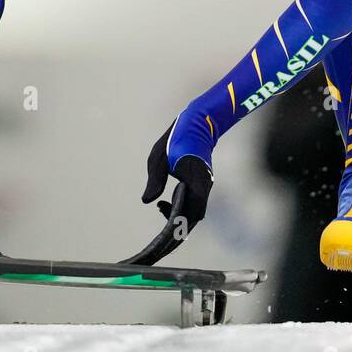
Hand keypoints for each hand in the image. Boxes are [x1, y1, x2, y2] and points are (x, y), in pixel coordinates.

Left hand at [141, 120, 212, 241]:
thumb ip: (155, 181)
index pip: (192, 212)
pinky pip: (194, 204)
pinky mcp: (202, 185)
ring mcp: (205, 186)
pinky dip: (181, 208)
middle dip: (177, 226)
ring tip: (160, 208)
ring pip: (195, 212)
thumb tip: (146, 201)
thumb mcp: (158, 158)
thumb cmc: (175, 139)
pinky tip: (165, 202)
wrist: (198, 124)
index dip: (179, 225)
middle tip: (158, 221)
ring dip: (179, 216)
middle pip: (194, 217)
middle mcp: (204, 186)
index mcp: (196, 180)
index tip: (162, 226)